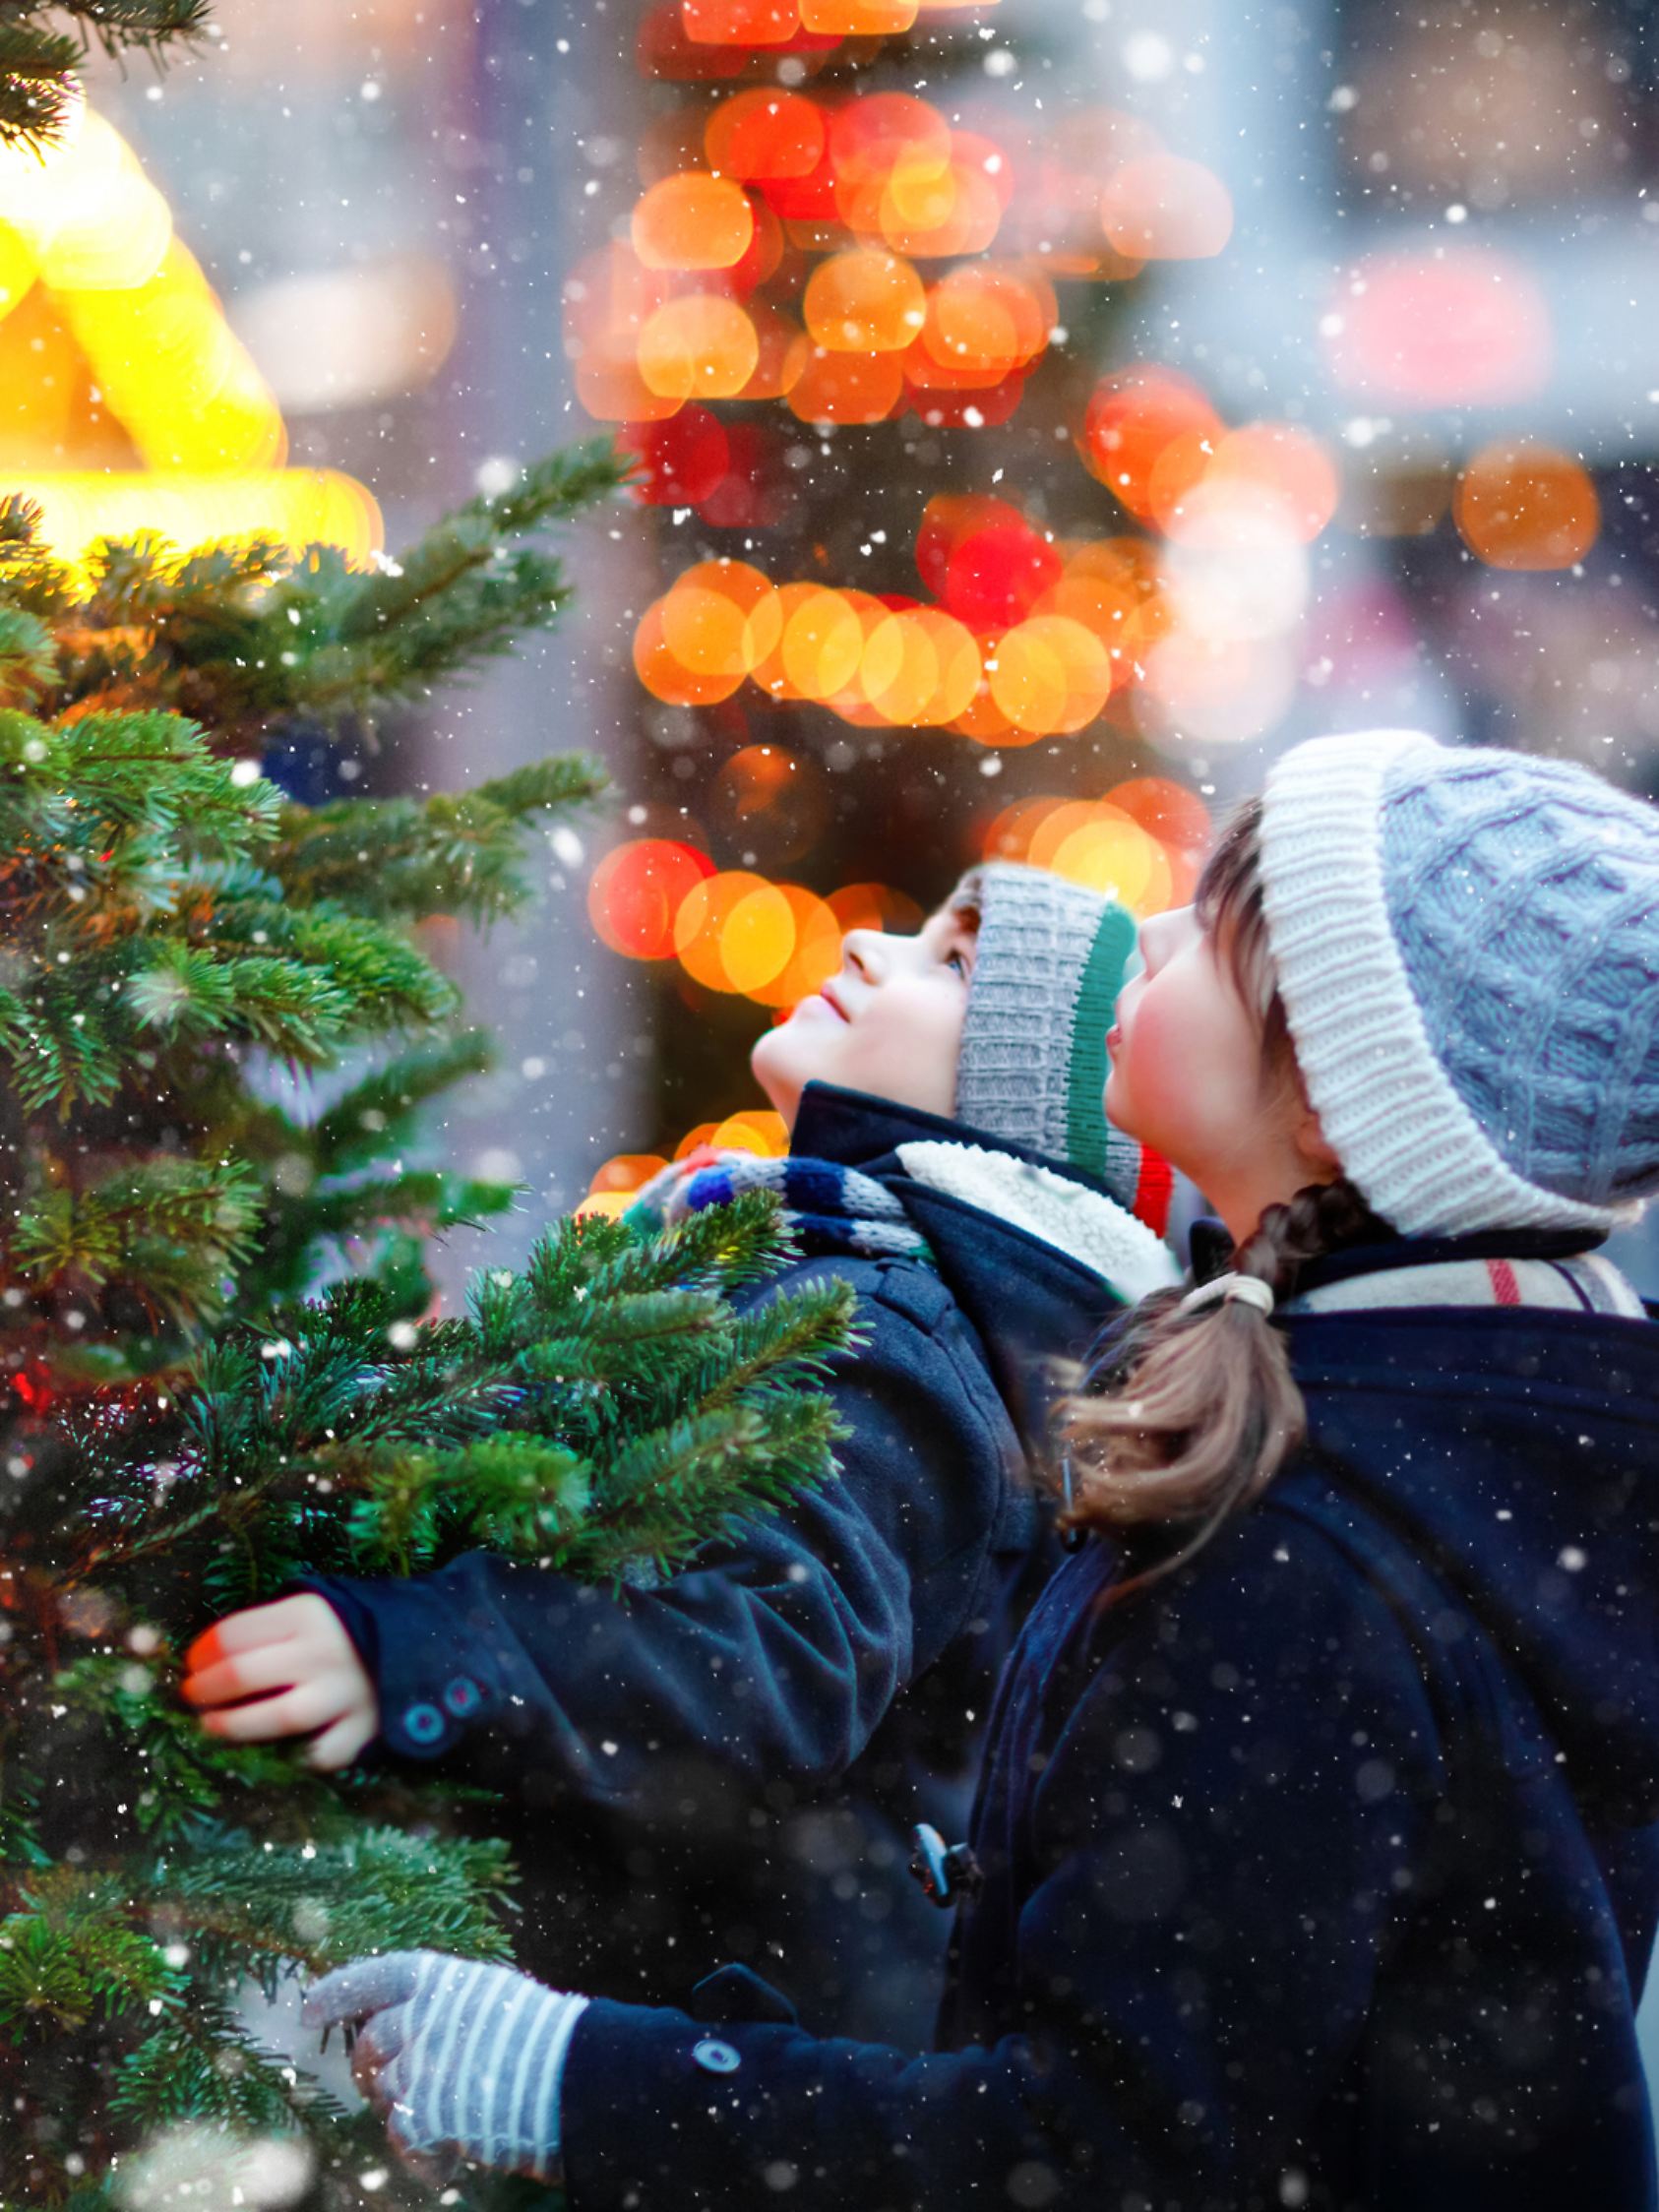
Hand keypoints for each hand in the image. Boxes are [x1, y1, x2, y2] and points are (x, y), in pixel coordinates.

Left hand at [181, 1594, 377, 1770]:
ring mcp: (343, 1692)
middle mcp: (322, 1652)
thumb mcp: (312, 1607)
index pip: (232, 1635)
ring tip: (211, 1726)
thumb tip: (206, 1655)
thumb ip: (269, 1626)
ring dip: (234, 1726)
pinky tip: (284, 1751)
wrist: (423, 1640)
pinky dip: (302, 1757)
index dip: (200, 1652)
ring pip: (276, 1717)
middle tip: (193, 1696)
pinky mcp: (364, 1726)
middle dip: (204, 1689)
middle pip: (242, 1675)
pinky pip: (323, 1752)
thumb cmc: (347, 1628)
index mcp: (306, 1614)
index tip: (191, 1664)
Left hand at [301, 1950, 588, 2185]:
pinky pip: (403, 2139)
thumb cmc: (547, 2039)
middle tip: (384, 2088)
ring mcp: (422, 2064)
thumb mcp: (496, 2000)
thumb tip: (410, 2026)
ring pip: (383, 2095)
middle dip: (370, 2069)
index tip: (309, 2009)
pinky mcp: (426, 2112)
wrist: (579, 2077)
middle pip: (370, 2045)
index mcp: (444, 1979)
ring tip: (445, 2123)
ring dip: (405, 2113)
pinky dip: (422, 2157)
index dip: (338, 1990)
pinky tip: (448, 2163)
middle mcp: (425, 2015)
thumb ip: (451, 2009)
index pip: (376, 1976)